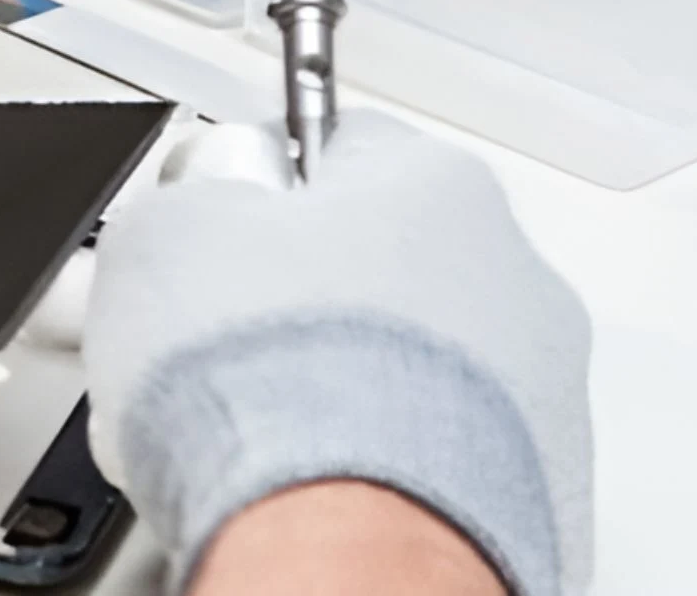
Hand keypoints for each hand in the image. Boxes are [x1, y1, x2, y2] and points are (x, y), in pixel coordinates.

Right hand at [83, 113, 592, 595]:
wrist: (344, 548)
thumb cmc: (273, 395)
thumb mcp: (158, 235)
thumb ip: (185, 198)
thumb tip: (190, 215)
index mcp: (434, 184)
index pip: (335, 148)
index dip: (254, 192)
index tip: (217, 233)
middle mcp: (511, 278)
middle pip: (379, 261)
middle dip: (300, 297)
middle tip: (220, 341)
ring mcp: (538, 394)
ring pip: (411, 366)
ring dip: (338, 386)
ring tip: (256, 432)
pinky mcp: (537, 499)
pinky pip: (435, 461)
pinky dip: (378, 470)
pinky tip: (308, 488)